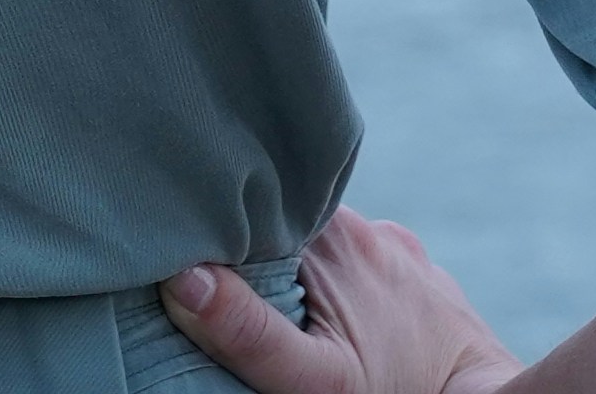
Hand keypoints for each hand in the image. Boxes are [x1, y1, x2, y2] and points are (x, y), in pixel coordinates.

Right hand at [167, 214, 520, 393]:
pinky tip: (340, 318)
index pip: (248, 218)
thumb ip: (249, 330)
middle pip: (282, 231)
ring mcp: (391, 241)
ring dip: (300, 274)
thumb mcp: (316, 378)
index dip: (217, 242)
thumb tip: (183, 278)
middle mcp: (360, 223)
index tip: (194, 270)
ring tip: (296, 318)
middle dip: (258, 261)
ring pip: (319, 245)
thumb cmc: (395, 391)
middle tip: (245, 306)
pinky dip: (338, 282)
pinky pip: (356, 258)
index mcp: (329, 236)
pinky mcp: (412, 263)